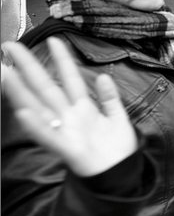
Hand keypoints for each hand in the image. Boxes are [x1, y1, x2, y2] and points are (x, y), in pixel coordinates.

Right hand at [1, 37, 136, 176]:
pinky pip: (50, 136)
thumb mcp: (117, 118)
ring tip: (5, 73)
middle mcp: (70, 117)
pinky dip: (38, 126)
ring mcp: (66, 131)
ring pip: (40, 107)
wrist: (120, 176)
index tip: (53, 40)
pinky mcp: (67, 149)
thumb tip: (103, 76)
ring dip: (21, 91)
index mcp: (83, 109)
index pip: (70, 78)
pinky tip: (25, 113)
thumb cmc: (116, 149)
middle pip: (46, 87)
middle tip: (10, 47)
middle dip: (29, 67)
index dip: (63, 59)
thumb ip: (110, 98)